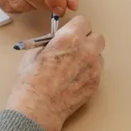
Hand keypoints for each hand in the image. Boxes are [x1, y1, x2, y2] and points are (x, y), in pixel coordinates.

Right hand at [5, 16, 104, 130]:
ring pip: (99, 55)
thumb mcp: (34, 53)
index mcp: (69, 38)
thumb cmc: (31, 82)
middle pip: (97, 37)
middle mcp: (86, 50)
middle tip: (75, 47)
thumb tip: (55, 41)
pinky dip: (89, 72)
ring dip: (89, 57)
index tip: (72, 32)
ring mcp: (93, 68)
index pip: (83, 22)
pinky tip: (74, 79)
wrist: (37, 108)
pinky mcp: (95, 84)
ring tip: (74, 66)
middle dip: (87, 40)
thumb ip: (50, 43)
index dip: (76, 27)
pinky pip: (97, 71)